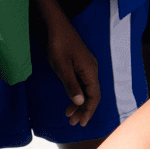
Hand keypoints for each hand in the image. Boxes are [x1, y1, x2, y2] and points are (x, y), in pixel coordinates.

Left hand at [41, 5, 101, 126]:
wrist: (56, 25)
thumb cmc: (58, 44)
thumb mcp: (62, 67)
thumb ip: (71, 85)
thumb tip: (81, 102)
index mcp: (90, 71)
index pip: (94, 96)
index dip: (88, 110)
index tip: (81, 123)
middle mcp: (92, 69)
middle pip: (92, 94)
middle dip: (83, 109)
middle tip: (72, 122)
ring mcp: (87, 66)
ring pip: (87, 89)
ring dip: (79, 102)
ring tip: (69, 114)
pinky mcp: (81, 63)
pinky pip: (83, 83)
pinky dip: (77, 93)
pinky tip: (71, 98)